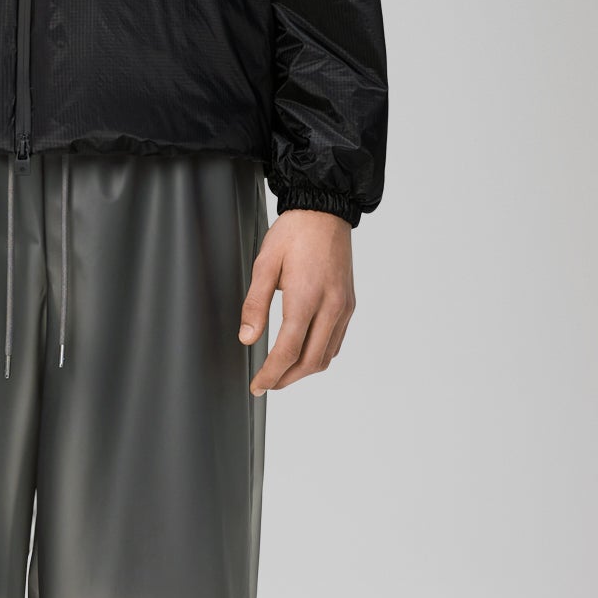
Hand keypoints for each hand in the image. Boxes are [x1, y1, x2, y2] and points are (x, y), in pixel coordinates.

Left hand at [239, 209, 355, 393]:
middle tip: (266, 383)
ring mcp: (344, 307)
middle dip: (286, 379)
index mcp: (306, 298)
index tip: (257, 385)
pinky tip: (303, 353)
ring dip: (303, 371)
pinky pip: (336, 342)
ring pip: (326, 356)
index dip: (270, 374)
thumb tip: (248, 338)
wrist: (325, 211)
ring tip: (282, 373)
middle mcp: (330, 307)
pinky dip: (318, 356)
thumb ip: (255, 304)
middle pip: (309, 361)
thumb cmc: (294, 233)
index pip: (288, 351)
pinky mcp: (349, 304)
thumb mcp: (265, 264)